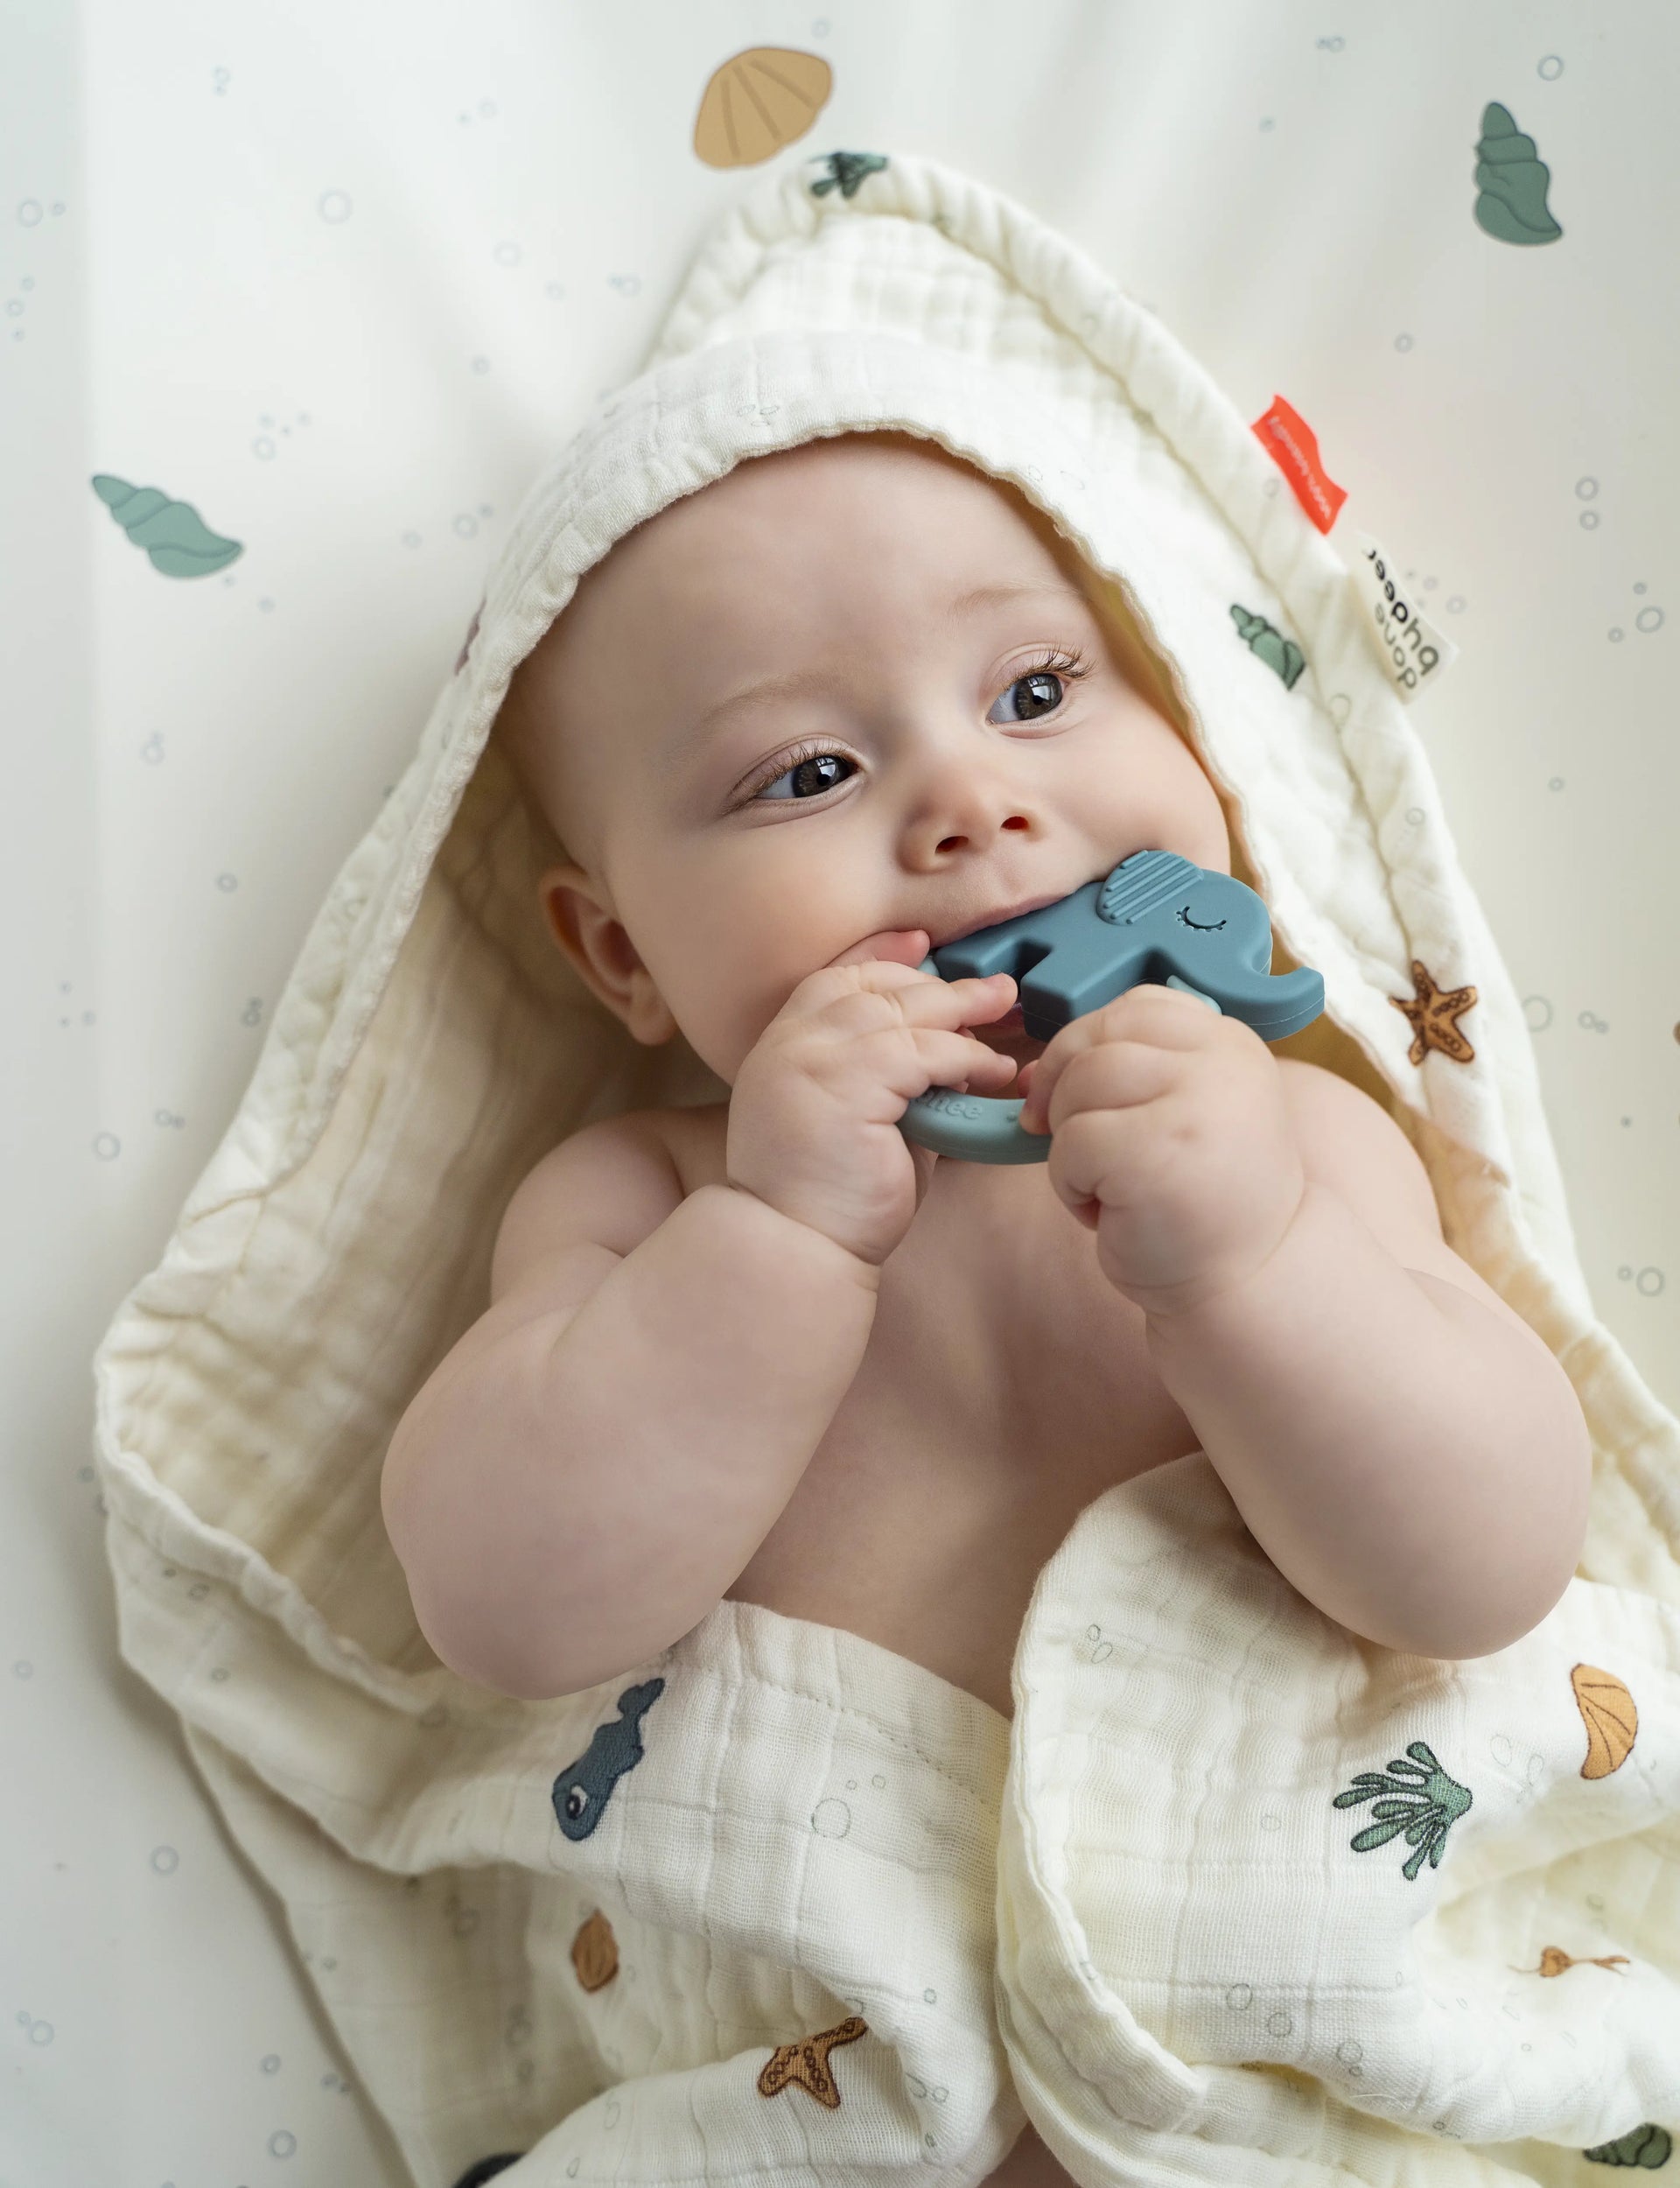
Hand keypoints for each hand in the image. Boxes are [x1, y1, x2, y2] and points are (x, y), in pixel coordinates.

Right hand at [726, 931, 1020, 1269]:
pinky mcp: (846, 1083)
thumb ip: (894, 1082)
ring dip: (963, 1015)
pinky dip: (967, 1057)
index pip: (836, 977)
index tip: (926, 950)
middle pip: (875, 987)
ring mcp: (813, 1057)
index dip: (885, 958)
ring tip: (1006, 1021)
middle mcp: (791, 1042)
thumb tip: (954, 1060)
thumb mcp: (862, 1122)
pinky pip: (923, 1052)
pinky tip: (993, 1070)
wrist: (795, 1250)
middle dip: (942, 986)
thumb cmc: (830, 1200)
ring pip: (902, 1011)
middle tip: (997, 990)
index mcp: (783, 1046)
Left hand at [1015, 983, 1305, 1316]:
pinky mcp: (1157, 1152)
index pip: (1135, 1006)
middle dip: (1064, 1091)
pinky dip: (1069, 1182)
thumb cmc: (1201, 1200)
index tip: (1075, 1092)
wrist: (1249, 1281)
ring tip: (1105, 1185)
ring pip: (1079, 1085)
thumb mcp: (1183, 1112)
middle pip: (1097, 1039)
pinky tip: (1108, 1212)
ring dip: (1068, 1141)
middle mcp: (1221, 1063)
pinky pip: (1072, 1142)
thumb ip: (1128, 1073)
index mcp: (1230, 1043)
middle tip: (1077, 1147)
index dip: (1087, 1043)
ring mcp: (1193, 1105)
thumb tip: (1028, 1074)